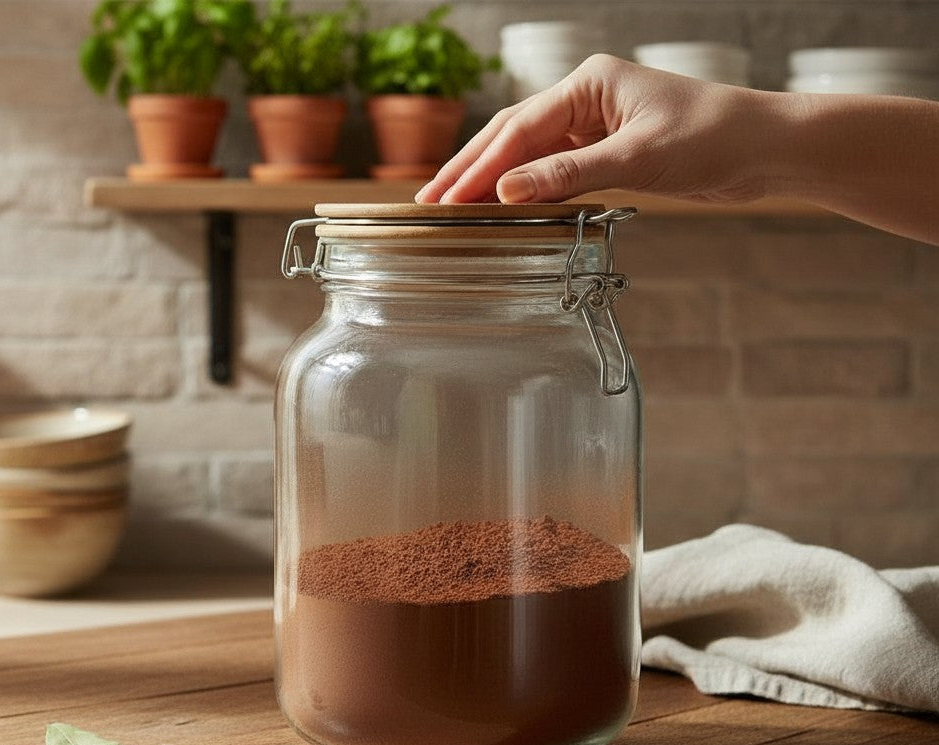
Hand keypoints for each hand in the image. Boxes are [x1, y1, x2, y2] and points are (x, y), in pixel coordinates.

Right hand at [416, 54, 783, 205]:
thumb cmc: (715, 137)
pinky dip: (523, 191)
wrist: (767, 150)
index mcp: (589, 84)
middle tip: (429, 204)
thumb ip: (569, 174)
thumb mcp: (638, 158)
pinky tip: (501, 209)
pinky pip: (551, 171)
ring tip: (453, 209)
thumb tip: (508, 190)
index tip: (447, 200)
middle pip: (511, 136)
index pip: (519, 129)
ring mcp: (594, 126)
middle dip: (469, 171)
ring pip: (527, 154)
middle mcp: (585, 99)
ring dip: (491, 182)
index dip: (479, 168)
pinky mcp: (606, 152)